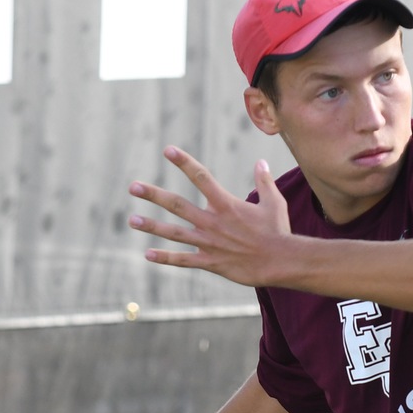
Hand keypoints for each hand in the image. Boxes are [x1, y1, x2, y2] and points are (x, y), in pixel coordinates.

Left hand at [129, 148, 295, 286]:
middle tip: (133, 187)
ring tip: (131, 220)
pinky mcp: (210, 262)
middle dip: (154, 195)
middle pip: (177, 204)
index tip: (167, 150)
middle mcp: (212, 221)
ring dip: (151, 226)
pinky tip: (148, 255)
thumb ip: (264, 181)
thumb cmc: (278, 231)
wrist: (281, 262)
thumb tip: (261, 162)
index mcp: (226, 204)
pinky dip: (165, 258)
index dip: (183, 162)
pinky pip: (183, 260)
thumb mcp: (274, 202)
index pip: (201, 177)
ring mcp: (209, 243)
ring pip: (174, 233)